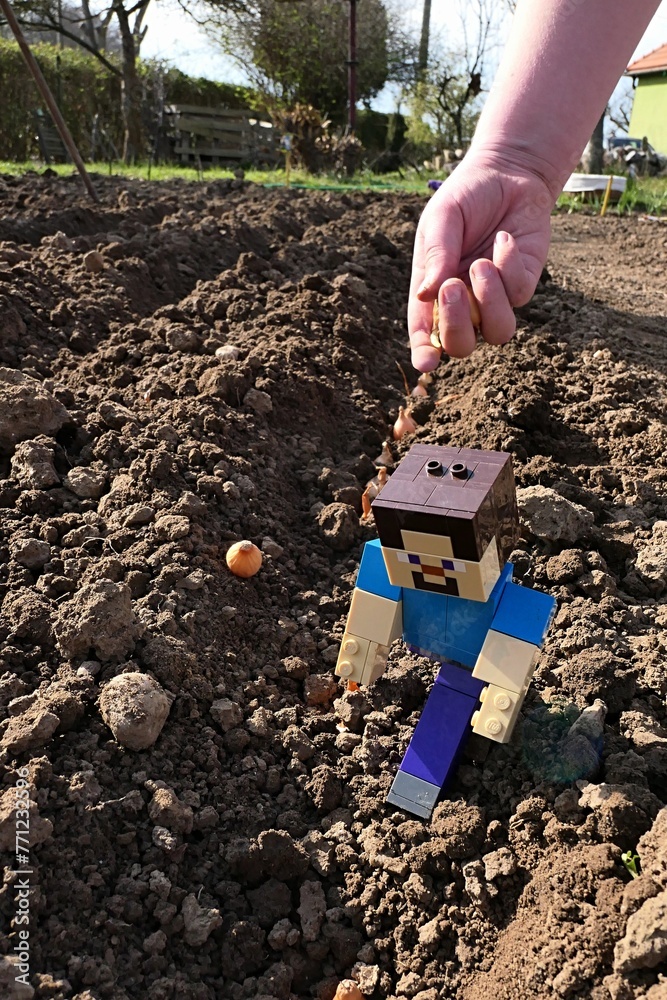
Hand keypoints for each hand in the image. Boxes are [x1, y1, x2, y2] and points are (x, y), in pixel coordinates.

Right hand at [408, 151, 555, 370]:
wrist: (508, 173)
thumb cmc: (465, 198)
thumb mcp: (442, 219)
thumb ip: (436, 255)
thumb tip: (426, 293)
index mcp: (433, 292)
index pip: (426, 333)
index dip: (425, 353)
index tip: (427, 364)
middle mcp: (464, 302)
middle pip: (461, 344)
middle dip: (456, 325)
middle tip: (453, 287)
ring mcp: (496, 297)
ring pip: (498, 332)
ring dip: (489, 302)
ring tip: (482, 264)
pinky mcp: (524, 283)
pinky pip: (519, 293)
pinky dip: (510, 266)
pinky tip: (504, 239)